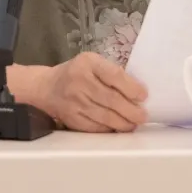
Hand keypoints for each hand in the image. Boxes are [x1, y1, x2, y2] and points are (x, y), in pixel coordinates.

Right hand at [33, 52, 147, 132]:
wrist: (47, 88)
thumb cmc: (76, 73)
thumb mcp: (92, 63)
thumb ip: (111, 73)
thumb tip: (137, 92)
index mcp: (87, 63)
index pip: (114, 75)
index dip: (131, 88)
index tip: (143, 96)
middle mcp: (79, 82)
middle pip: (111, 99)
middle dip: (131, 110)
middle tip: (143, 116)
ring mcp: (74, 102)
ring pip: (105, 116)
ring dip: (123, 123)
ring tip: (134, 124)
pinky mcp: (71, 119)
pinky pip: (95, 127)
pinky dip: (109, 129)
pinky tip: (118, 128)